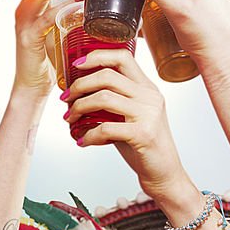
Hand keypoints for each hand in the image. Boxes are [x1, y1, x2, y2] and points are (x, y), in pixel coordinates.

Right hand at [13, 0, 83, 91]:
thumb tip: (96, 6)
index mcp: (30, 6)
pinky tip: (80, 3)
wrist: (32, 89)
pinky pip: (48, 18)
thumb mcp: (59, 34)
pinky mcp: (29, 37)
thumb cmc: (49, 62)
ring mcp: (24, 22)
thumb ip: (70, 18)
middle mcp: (24, 10)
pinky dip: (65, 8)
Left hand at [62, 49, 191, 199]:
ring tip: (70, 119)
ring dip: (79, 108)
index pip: (123, 57)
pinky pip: (105, 128)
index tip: (76, 65)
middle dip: (79, 86)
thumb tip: (78, 92)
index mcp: (147, 88)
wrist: (164, 173)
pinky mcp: (143, 134)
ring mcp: (148, 114)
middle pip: (107, 76)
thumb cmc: (143, 145)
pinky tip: (83, 141)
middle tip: (66, 98)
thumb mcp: (132, 116)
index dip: (96, 56)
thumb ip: (114, 101)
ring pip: (103, 98)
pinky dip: (88, 135)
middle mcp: (149, 97)